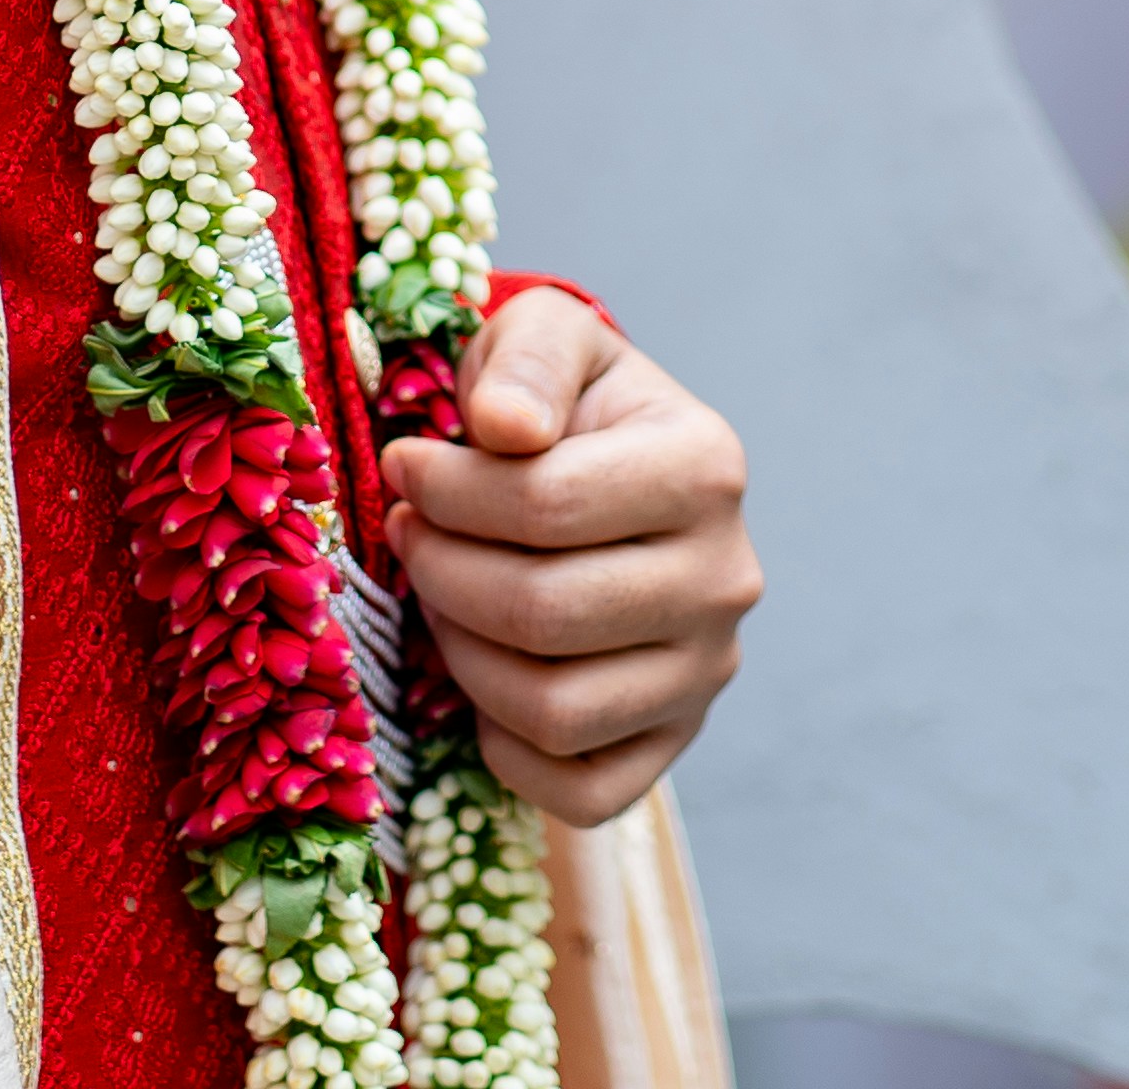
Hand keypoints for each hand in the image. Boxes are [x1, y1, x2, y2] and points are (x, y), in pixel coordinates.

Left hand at [384, 285, 759, 825]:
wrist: (605, 470)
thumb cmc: (559, 403)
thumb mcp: (544, 338)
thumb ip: (527, 362)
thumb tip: (506, 430)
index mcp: (705, 467)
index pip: (547, 503)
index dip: (446, 491)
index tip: (404, 464)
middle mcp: (725, 579)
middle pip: (544, 613)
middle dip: (442, 572)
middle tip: (407, 535)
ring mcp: (706, 672)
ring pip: (555, 710)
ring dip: (463, 656)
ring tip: (440, 594)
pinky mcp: (675, 742)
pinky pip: (580, 791)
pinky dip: (507, 747)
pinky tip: (483, 675)